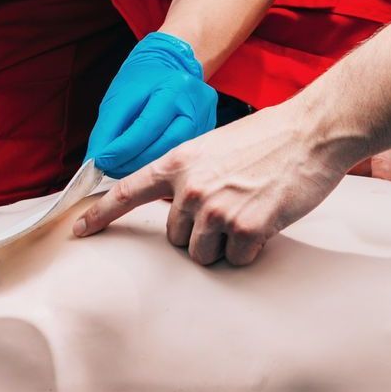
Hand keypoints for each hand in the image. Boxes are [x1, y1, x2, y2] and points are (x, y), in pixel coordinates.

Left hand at [73, 102, 354, 266]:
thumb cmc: (269, 138)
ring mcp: (216, 209)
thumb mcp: (215, 147)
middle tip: (232, 206)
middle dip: (200, 232)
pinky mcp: (246, 228)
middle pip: (175, 237)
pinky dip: (253, 248)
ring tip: (249, 212)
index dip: (100, 215)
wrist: (312, 132)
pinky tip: (267, 219)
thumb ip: (190, 174)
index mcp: (178, 162)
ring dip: (225, 244)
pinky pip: (237, 259)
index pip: (127, 192)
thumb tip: (178, 204)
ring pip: (203, 254)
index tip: (78, 231)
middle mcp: (190, 188)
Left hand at [84, 32, 218, 177]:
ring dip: (146, 168)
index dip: (122, 148)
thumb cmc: (145, 78)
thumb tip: (98, 160)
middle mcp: (196, 104)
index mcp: (175, 86)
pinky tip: (143, 166)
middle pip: (164, 144)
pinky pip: (181, 155)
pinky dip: (159, 163)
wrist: (172, 66)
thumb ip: (108, 129)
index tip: (102, 162)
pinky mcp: (206, 134)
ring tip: (124, 169)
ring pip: (174, 154)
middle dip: (133, 162)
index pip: (146, 126)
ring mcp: (206, 120)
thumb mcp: (120, 96)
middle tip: (111, 168)